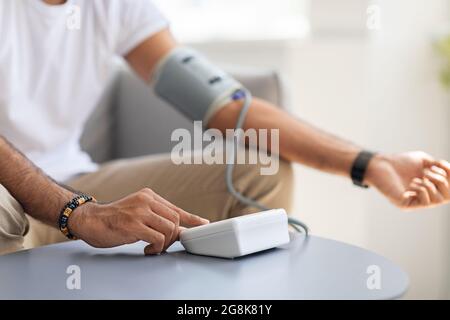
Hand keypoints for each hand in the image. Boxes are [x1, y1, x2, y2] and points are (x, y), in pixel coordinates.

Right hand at [68, 188, 208, 254]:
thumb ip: (157, 218)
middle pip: (175, 220)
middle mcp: (146, 200)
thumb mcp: (138, 212)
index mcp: (149, 195)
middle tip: (163, 245)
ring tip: (154, 248)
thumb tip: (180, 230)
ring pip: (169, 229)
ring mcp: (140, 212)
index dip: (191, 218)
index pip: (176, 208)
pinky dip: (156, 247)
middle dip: (174, 236)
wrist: (89, 220)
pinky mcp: (133, 225)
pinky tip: (146, 249)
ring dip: (165, 243)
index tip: (203, 224)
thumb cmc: (114, 219)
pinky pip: (158, 238)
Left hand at [366, 151, 449, 209]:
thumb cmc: (400, 162)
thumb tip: (449, 171)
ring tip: (419, 176)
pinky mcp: (406, 205)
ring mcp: (415, 201)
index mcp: (430, 186)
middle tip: (428, 171)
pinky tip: (412, 183)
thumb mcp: (424, 161)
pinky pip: (425, 203)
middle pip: (448, 196)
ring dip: (432, 185)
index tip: (440, 163)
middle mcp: (425, 196)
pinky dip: (423, 190)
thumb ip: (438, 166)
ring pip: (439, 200)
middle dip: (442, 181)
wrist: (381, 165)